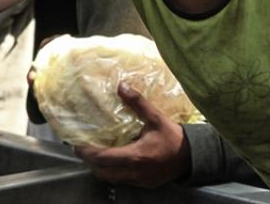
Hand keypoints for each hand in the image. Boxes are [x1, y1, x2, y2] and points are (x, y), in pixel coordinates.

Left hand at [73, 82, 190, 187]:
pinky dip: (114, 172)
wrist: (192, 157)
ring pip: (112, 178)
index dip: (87, 152)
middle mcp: (134, 172)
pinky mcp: (144, 184)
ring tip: (97, 154)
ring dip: (101, 169)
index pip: (103, 158)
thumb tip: (121, 86)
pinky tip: (116, 161)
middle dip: (90, 162)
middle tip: (84, 149)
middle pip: (102, 172)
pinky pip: (123, 181)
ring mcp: (139, 181)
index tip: (77, 145)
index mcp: (135, 156)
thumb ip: (138, 103)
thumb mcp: (156, 118)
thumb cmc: (173, 137)